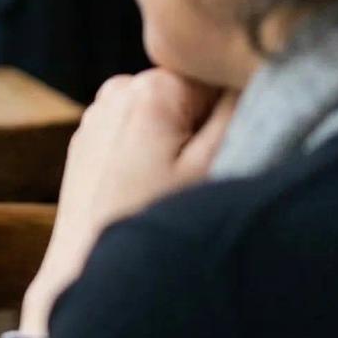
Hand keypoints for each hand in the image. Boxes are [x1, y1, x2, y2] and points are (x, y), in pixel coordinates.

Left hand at [18, 70, 236, 337]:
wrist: (86, 272)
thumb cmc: (155, 221)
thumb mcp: (213, 164)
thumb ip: (238, 106)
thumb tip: (250, 65)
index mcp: (151, 85)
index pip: (217, 73)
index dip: (233, 112)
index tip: (223, 151)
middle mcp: (118, 88)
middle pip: (190, 93)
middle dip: (202, 128)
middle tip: (198, 176)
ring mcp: (97, 114)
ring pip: (165, 115)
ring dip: (177, 143)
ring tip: (168, 188)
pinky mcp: (87, 142)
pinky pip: (136, 135)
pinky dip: (150, 155)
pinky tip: (145, 191)